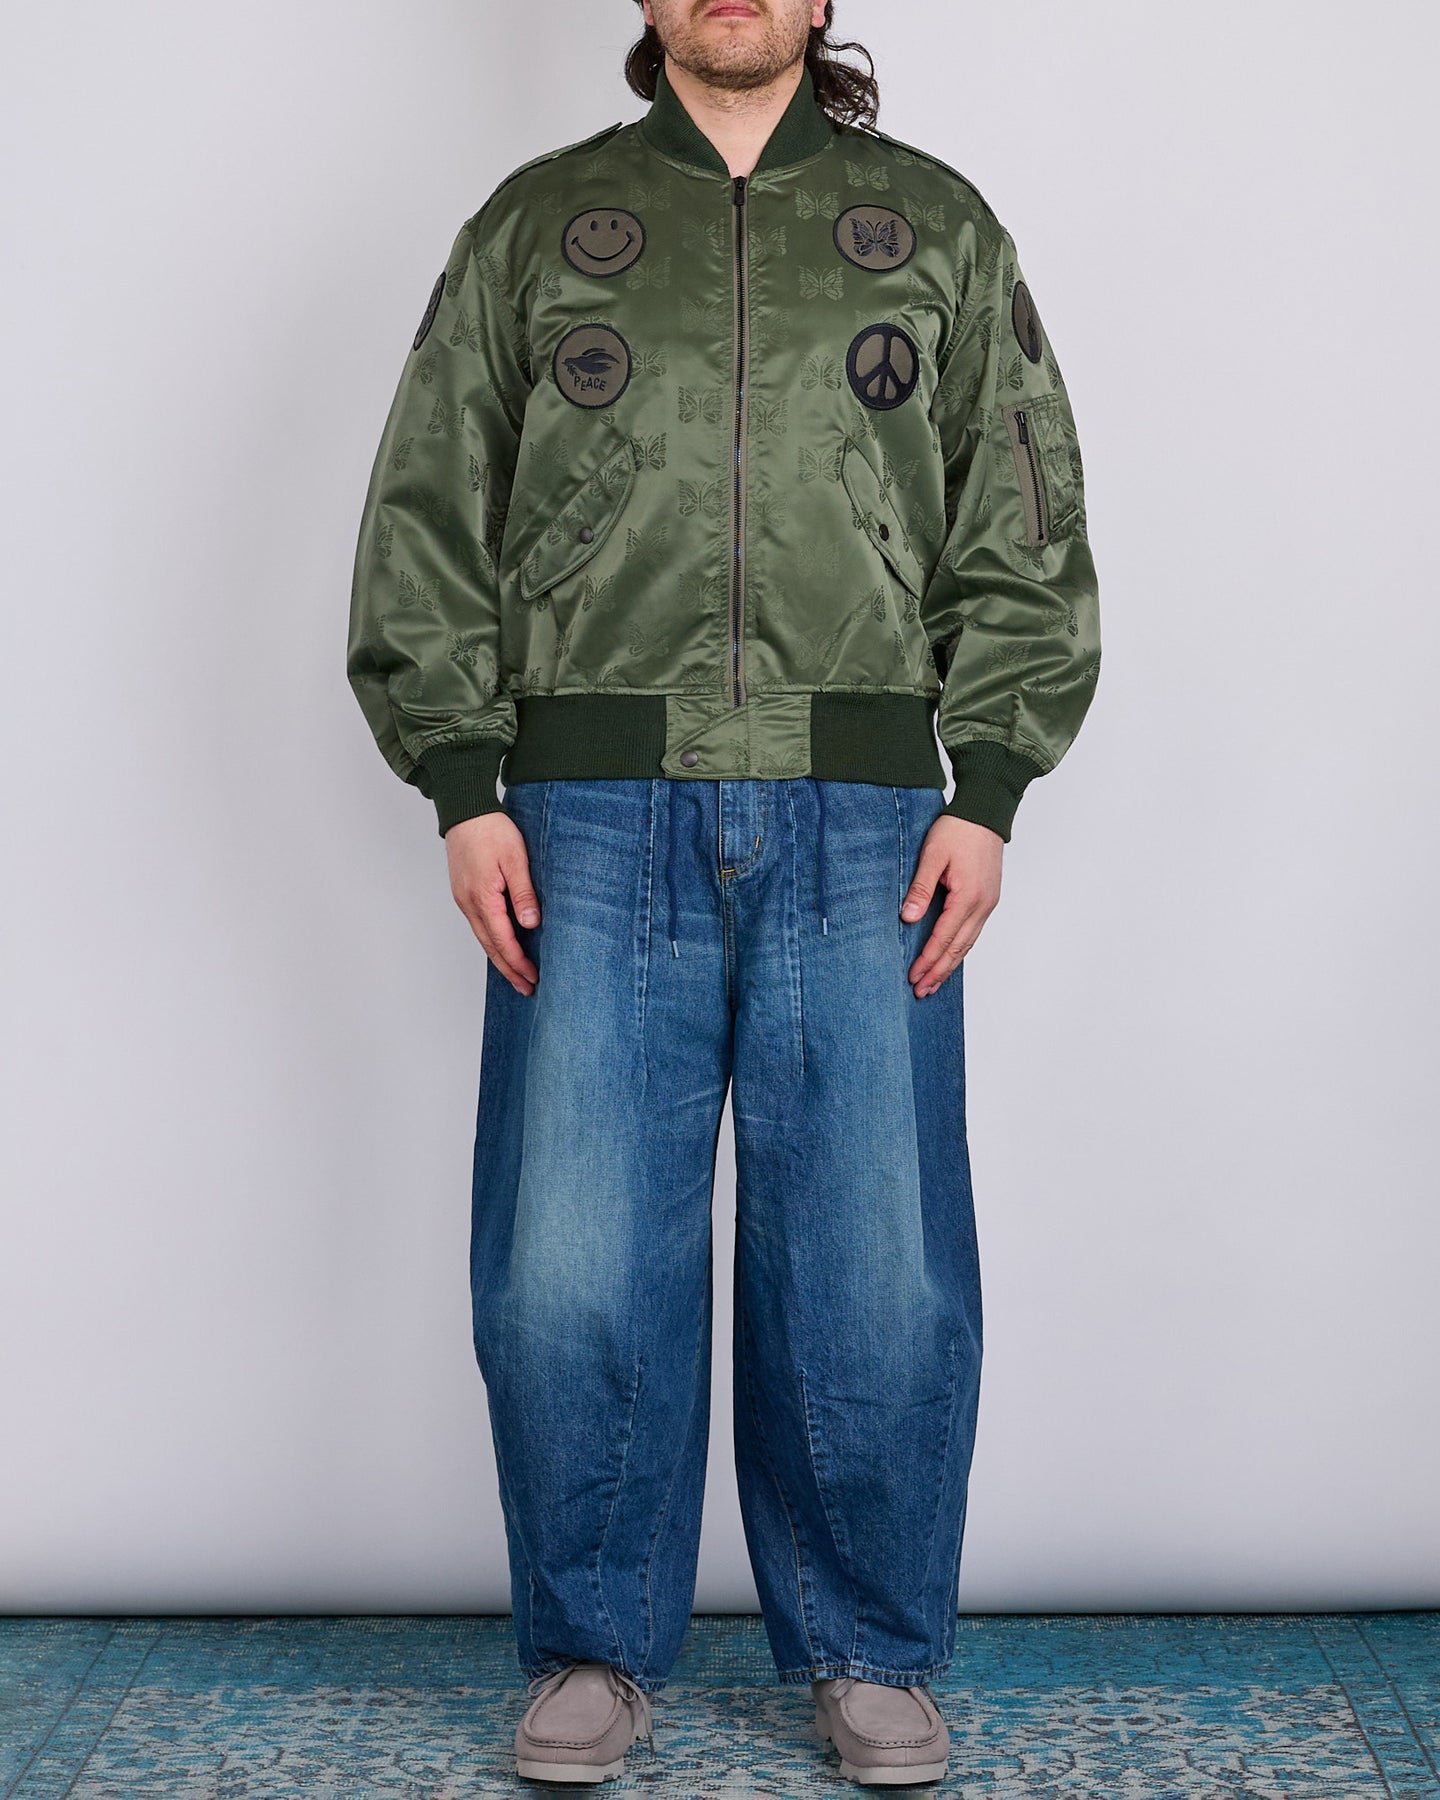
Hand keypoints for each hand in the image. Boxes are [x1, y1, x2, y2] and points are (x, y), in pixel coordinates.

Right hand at [444, 812, 541, 995]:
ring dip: (500, 959)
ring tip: (516, 975)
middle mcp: (469, 903)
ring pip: (483, 938)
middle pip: (490, 947)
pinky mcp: (464, 893)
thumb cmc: (492, 830)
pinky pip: (479, 925)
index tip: (534, 978)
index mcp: (482, 898)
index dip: (519, 963)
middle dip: (509, 970)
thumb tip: (531, 924)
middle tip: (527, 989)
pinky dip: (492, 942)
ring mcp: (463, 899)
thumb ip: (523, 892)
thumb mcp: (515, 859)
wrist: (465, 810)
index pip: (503, 940)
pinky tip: (502, 947)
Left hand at [899, 815, 1002, 996]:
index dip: (927, 960)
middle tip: (921, 991)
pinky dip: (961, 949)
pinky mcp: (988, 898)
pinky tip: (951, 957)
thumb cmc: (957, 829)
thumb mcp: (932, 856)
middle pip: (958, 948)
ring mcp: (988, 903)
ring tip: (934, 983)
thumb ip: (920, 889)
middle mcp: (982, 905)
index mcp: (967, 897)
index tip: (913, 977)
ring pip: (968, 943)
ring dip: (950, 965)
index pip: (943, 938)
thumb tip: (908, 919)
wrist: (985, 812)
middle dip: (939, 972)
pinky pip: (974, 932)